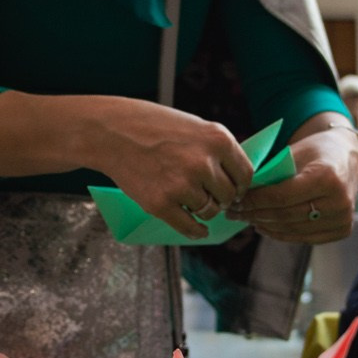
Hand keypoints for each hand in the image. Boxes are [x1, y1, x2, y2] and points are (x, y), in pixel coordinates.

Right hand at [94, 99, 255, 239]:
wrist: (111, 132)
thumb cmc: (153, 126)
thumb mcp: (194, 127)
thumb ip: (217, 151)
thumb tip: (237, 180)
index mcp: (217, 139)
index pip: (245, 175)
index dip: (239, 185)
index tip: (231, 189)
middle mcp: (203, 163)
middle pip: (227, 196)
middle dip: (220, 198)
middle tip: (208, 195)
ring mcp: (182, 185)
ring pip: (209, 211)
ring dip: (203, 210)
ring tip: (190, 199)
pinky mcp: (161, 204)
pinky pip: (190, 227)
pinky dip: (195, 231)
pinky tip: (196, 228)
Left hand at [230, 124, 357, 245]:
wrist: (345, 157)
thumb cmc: (315, 152)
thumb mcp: (293, 153)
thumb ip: (271, 173)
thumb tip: (240, 195)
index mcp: (328, 177)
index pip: (282, 196)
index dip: (255, 201)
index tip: (235, 200)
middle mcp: (339, 201)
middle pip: (286, 215)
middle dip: (255, 214)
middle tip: (234, 212)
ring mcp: (343, 219)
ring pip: (292, 230)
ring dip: (264, 225)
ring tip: (245, 218)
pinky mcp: (342, 230)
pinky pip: (303, 237)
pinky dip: (280, 234)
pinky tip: (263, 226)